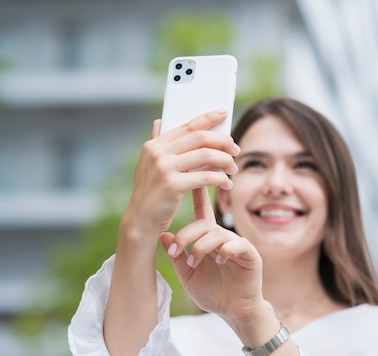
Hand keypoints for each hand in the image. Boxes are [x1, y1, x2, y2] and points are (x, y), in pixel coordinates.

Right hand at [122, 111, 239, 238]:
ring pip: (206, 155)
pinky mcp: (172, 185)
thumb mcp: (150, 166)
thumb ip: (158, 144)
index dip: (207, 118)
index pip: (187, 126)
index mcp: (154, 145)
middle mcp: (157, 152)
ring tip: (233, 169)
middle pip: (200, 137)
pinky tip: (227, 184)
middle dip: (223, 141)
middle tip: (236, 150)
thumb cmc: (152, 194)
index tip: (224, 113)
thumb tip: (159, 121)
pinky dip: (220, 179)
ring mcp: (164, 168)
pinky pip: (205, 177)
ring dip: (225, 161)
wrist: (141, 221)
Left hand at [159, 187, 265, 322]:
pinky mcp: (250, 255)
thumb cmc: (212, 293)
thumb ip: (177, 255)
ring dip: (201, 246)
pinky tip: (219, 260)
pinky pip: (238, 244)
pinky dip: (226, 250)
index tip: (188, 175)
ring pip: (217, 234)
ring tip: (193, 261)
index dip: (197, 194)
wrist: (234, 312)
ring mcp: (238, 245)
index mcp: (210, 239)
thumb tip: (162, 235)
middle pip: (204, 224)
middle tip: (177, 251)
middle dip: (187, 235)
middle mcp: (224, 238)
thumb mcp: (188, 274)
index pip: (203, 211)